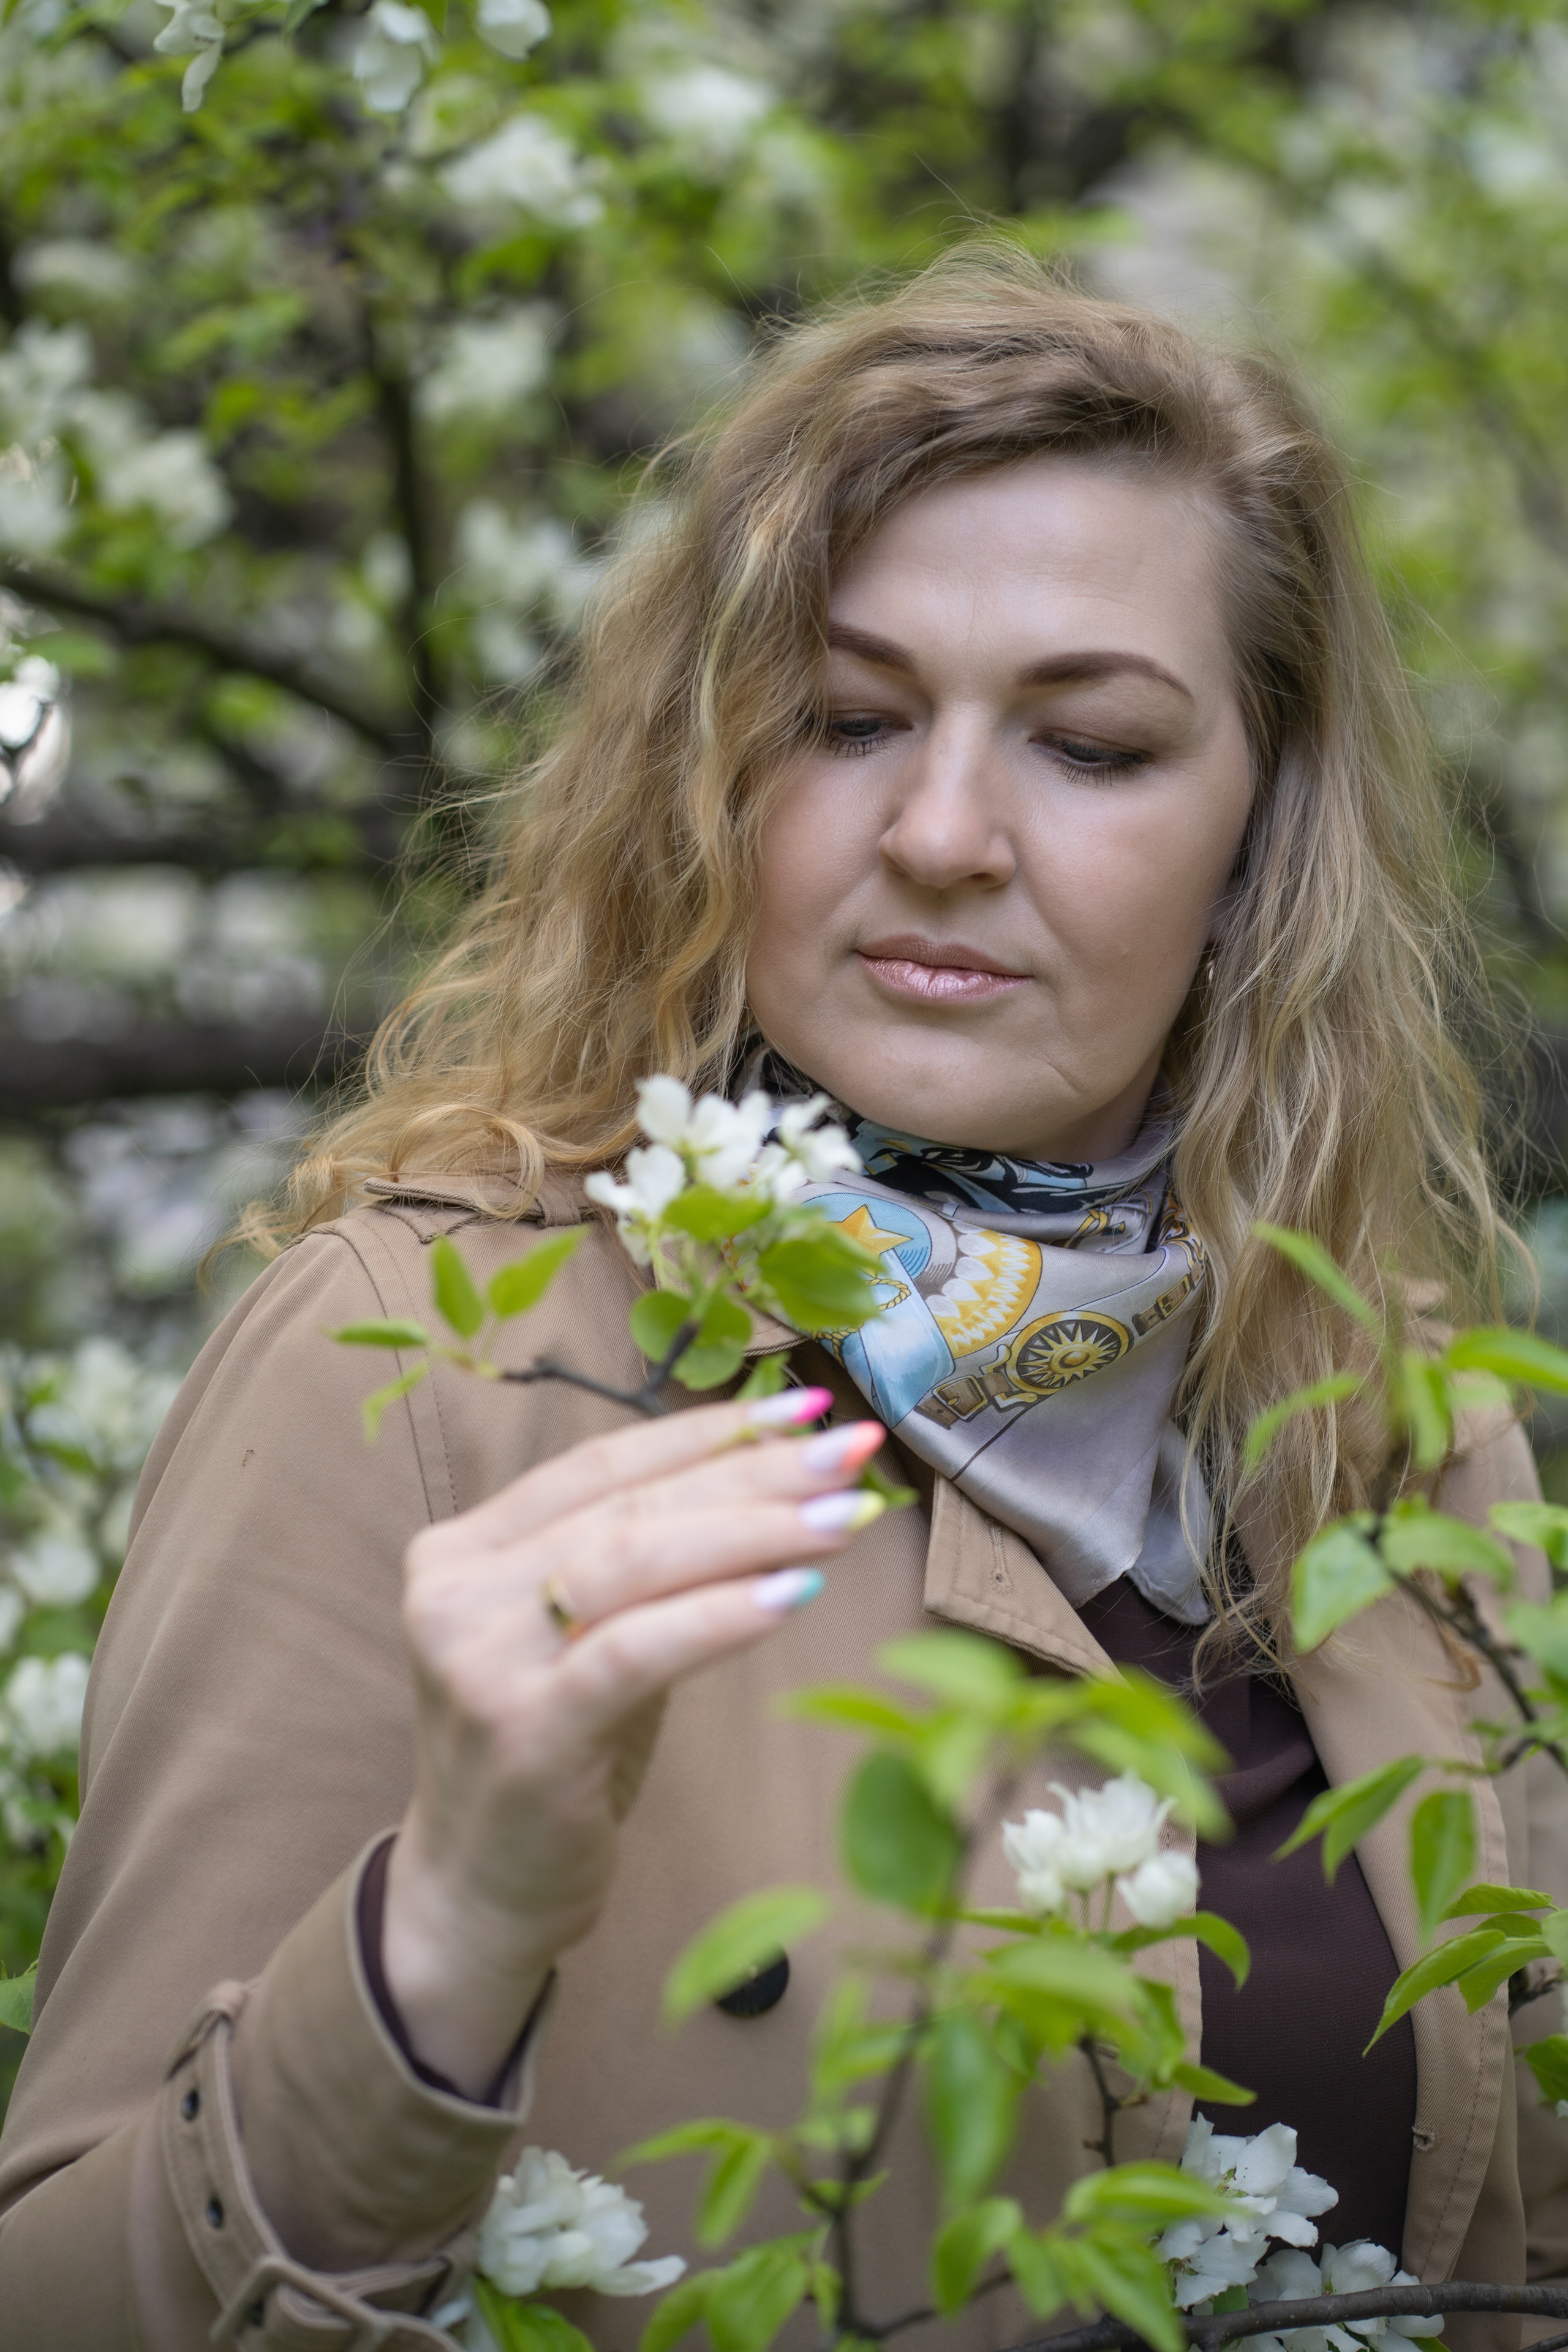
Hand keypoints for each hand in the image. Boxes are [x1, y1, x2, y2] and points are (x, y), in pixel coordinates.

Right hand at [382, 1388, 886, 2095]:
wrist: (477, 1895)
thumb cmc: (554, 1755)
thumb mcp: (581, 1639)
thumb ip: (640, 1562)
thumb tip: (778, 1478)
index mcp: (463, 1548)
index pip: (600, 1463)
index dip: (705, 1430)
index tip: (802, 1406)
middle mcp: (457, 1590)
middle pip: (630, 1505)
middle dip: (752, 1471)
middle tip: (851, 1450)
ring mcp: (481, 1659)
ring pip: (637, 1562)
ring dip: (756, 1529)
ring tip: (846, 1514)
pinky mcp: (525, 1730)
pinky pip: (640, 1650)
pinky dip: (725, 1613)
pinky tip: (798, 1589)